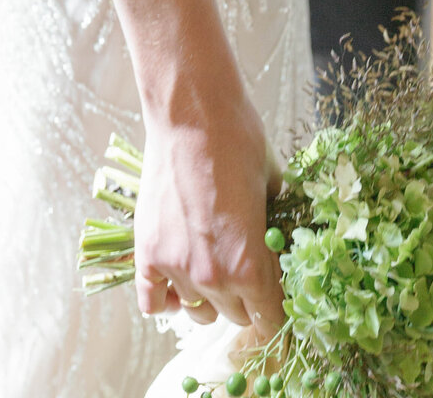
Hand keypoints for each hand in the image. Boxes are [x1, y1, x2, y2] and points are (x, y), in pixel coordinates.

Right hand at [134, 86, 283, 337]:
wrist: (191, 115)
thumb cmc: (239, 142)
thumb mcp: (274, 186)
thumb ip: (278, 223)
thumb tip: (284, 236)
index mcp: (251, 267)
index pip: (271, 318)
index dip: (279, 307)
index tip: (276, 293)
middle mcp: (213, 278)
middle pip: (236, 317)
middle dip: (247, 298)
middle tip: (246, 268)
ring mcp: (176, 267)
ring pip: (199, 312)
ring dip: (209, 297)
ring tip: (212, 266)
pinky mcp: (147, 252)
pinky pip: (152, 302)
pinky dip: (166, 298)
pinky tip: (176, 281)